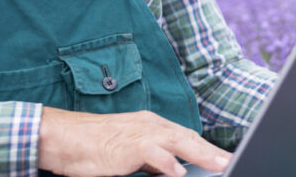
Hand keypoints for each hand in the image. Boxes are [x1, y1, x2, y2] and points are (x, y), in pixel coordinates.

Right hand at [37, 107, 231, 176]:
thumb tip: (172, 170)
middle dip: (212, 152)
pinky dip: (168, 163)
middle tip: (232, 162)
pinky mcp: (127, 145)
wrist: (63, 138)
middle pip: (188, 138)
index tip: (225, 160)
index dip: (207, 149)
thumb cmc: (92, 146)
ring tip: (221, 165)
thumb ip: (152, 160)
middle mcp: (150, 125)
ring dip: (201, 154)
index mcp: (151, 126)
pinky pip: (153, 153)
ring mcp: (140, 133)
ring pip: (178, 141)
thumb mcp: (129, 153)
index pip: (186, 137)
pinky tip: (180, 173)